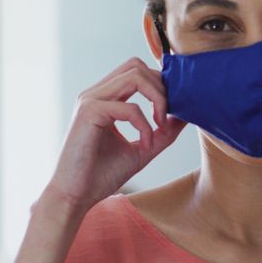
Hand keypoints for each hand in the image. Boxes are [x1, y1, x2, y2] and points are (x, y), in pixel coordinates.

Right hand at [44, 57, 186, 213]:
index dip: (160, 85)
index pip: (137, 72)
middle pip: (137, 66)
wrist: (75, 196)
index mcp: (105, 98)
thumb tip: (185, 115)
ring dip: (157, 99)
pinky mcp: (89, 112)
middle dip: (161, 87)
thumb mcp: (143, 149)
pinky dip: (144, 125)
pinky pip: (129, 107)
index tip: (174, 111)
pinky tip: (145, 144)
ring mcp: (91, 100)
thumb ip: (163, 132)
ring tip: (161, 125)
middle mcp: (96, 94)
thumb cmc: (102, 175)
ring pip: (135, 76)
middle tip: (167, 116)